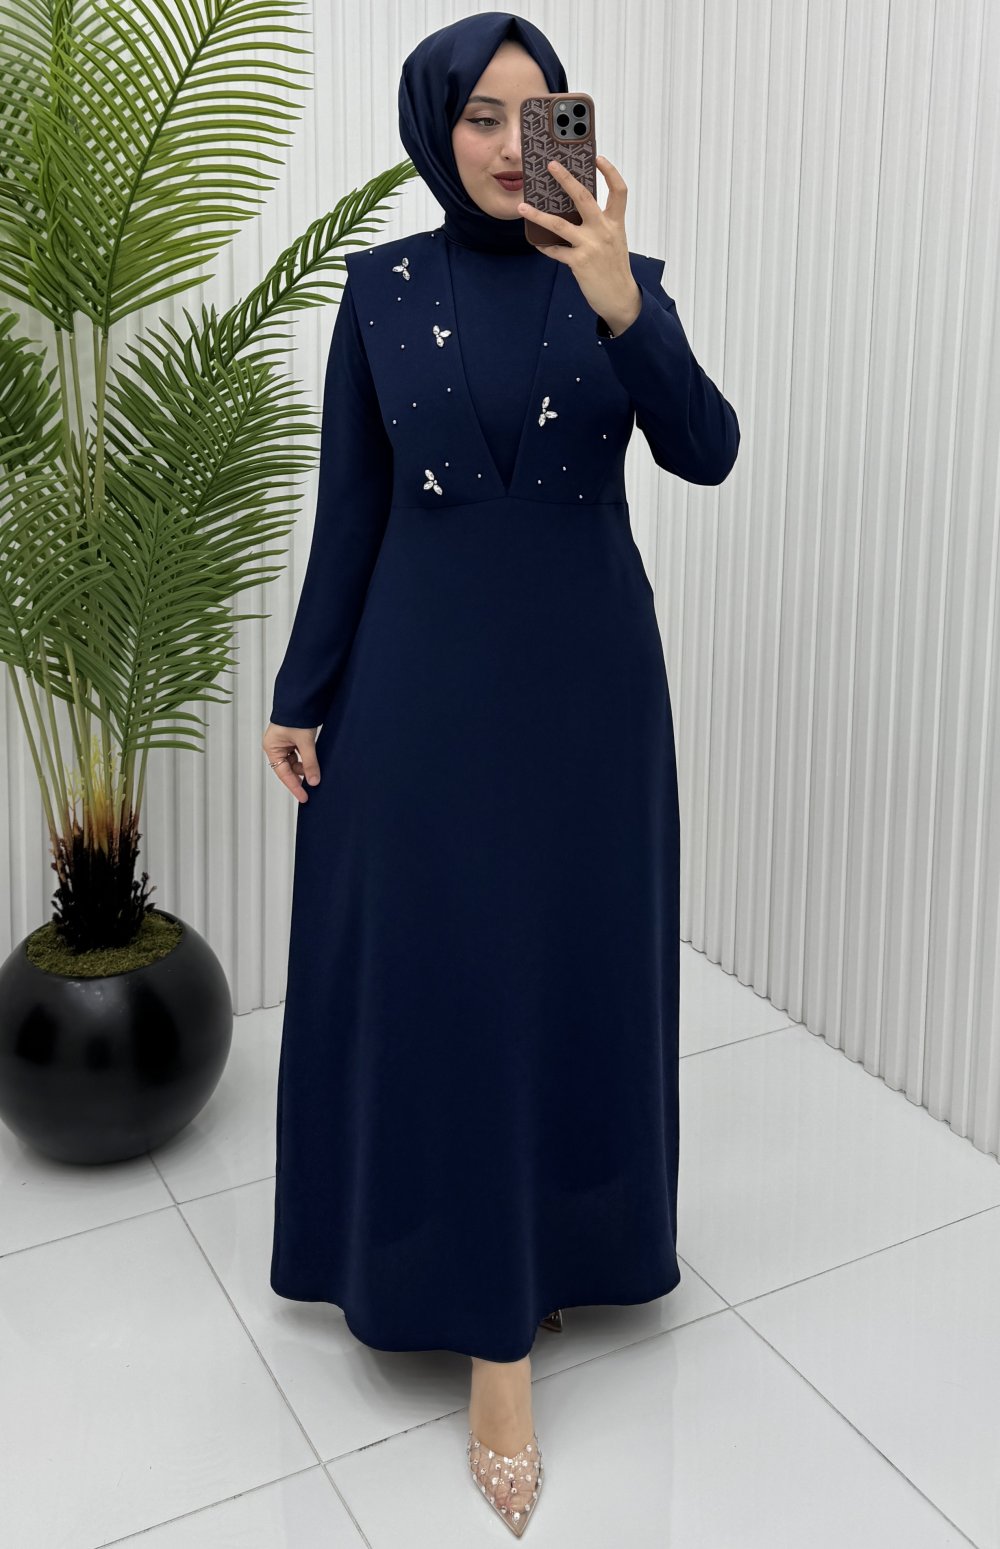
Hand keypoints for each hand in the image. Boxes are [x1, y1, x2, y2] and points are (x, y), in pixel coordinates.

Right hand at [263, 722, 319, 802]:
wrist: (301, 697)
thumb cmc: (297, 715)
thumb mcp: (305, 742)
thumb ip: (310, 763)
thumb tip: (314, 781)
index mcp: (272, 747)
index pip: (283, 773)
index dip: (294, 787)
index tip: (304, 798)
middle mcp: (275, 746)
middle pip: (288, 769)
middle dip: (301, 776)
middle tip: (314, 787)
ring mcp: (283, 743)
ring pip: (295, 762)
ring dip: (305, 767)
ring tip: (317, 770)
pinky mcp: (292, 739)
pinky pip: (299, 755)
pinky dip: (307, 759)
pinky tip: (315, 762)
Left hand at [517, 155, 641, 334]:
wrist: (620, 298)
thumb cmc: (614, 268)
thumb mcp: (614, 241)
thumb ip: (600, 225)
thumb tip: (573, 212)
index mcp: (615, 223)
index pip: (619, 191)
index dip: (610, 172)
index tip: (598, 157)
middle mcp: (604, 230)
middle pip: (583, 197)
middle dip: (566, 178)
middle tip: (551, 164)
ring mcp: (591, 246)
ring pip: (559, 224)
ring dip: (538, 214)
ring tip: (522, 206)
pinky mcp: (579, 262)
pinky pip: (555, 250)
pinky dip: (545, 246)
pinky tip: (537, 243)